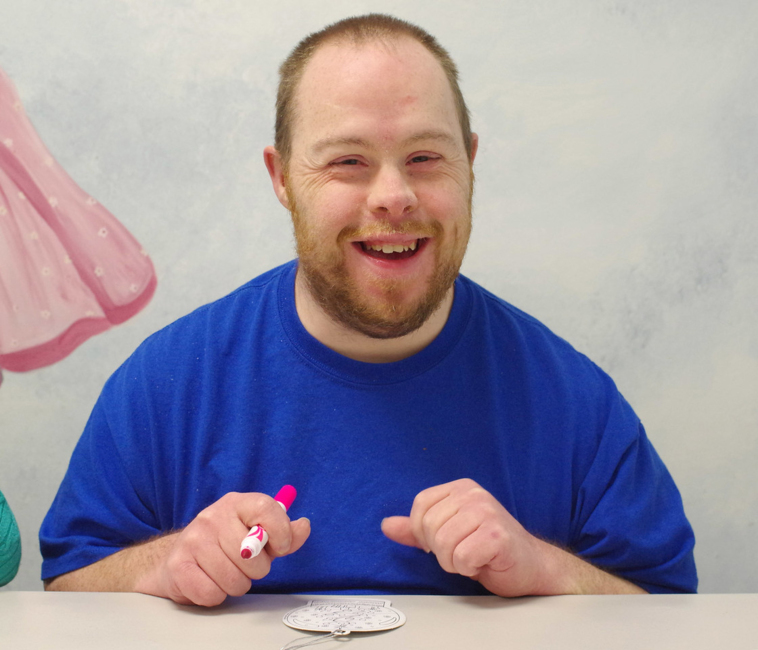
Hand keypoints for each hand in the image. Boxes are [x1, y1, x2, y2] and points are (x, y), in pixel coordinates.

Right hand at [140, 492, 309, 605]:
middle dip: (256, 569)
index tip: (282, 547)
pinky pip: (212, 594)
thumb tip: (303, 526)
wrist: (181, 556)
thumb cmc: (228, 545)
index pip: (265, 508)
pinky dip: (217, 595)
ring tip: (228, 574)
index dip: (280, 531)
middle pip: (251, 555)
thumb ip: (285, 533)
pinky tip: (211, 582)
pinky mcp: (178, 565)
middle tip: (246, 565)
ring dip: (237, 585)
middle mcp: (212, 516)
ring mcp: (193, 539)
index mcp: (237, 503)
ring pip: (233, 579)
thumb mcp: (259, 533)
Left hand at [381, 479, 550, 596]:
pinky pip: (462, 557)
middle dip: (440, 550)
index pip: (420, 505)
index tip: (442, 542)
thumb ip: (417, 530)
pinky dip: (468, 568)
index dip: (423, 532)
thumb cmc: (487, 550)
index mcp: (461, 488)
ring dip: (454, 561)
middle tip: (462, 552)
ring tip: (472, 557)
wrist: (529, 566)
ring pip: (443, 543)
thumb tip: (386, 525)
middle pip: (429, 525)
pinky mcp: (497, 535)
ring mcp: (487, 512)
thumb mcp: (447, 534)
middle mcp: (474, 494)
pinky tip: (483, 562)